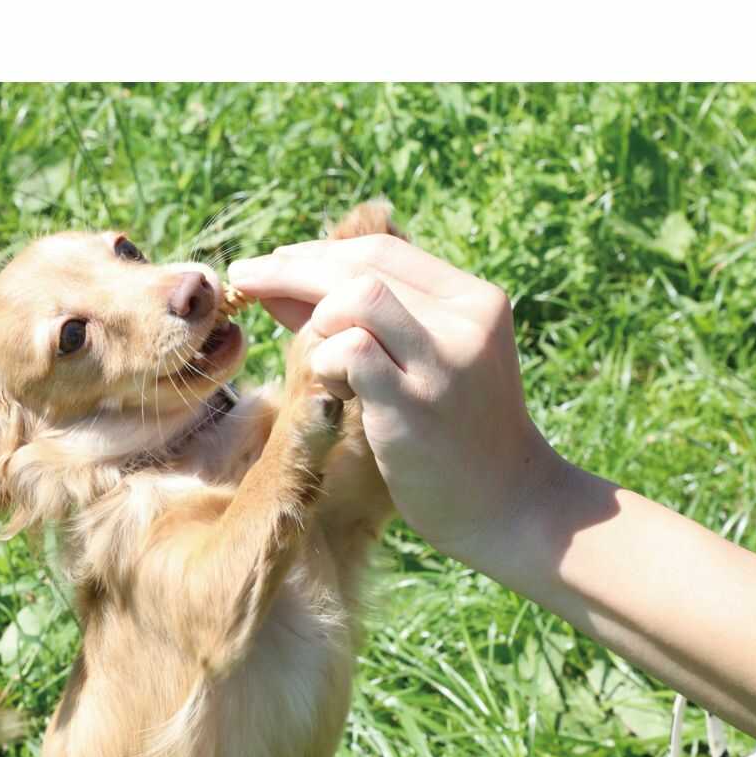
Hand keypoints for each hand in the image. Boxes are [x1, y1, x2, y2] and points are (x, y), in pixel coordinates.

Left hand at [229, 235, 555, 565]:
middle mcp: (466, 318)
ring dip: (317, 323)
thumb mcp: (428, 361)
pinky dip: (325, 363)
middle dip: (290, 268)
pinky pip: (349, 351)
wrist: (510, 506)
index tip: (276, 262)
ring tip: (325, 366)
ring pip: (354, 297)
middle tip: (245, 279)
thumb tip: (285, 281)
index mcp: (473, 299)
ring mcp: (444, 360)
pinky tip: (335, 392)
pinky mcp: (417, 403)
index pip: (381, 250)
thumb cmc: (457, 435)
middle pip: (360, 265)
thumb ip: (372, 318)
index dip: (318, 252)